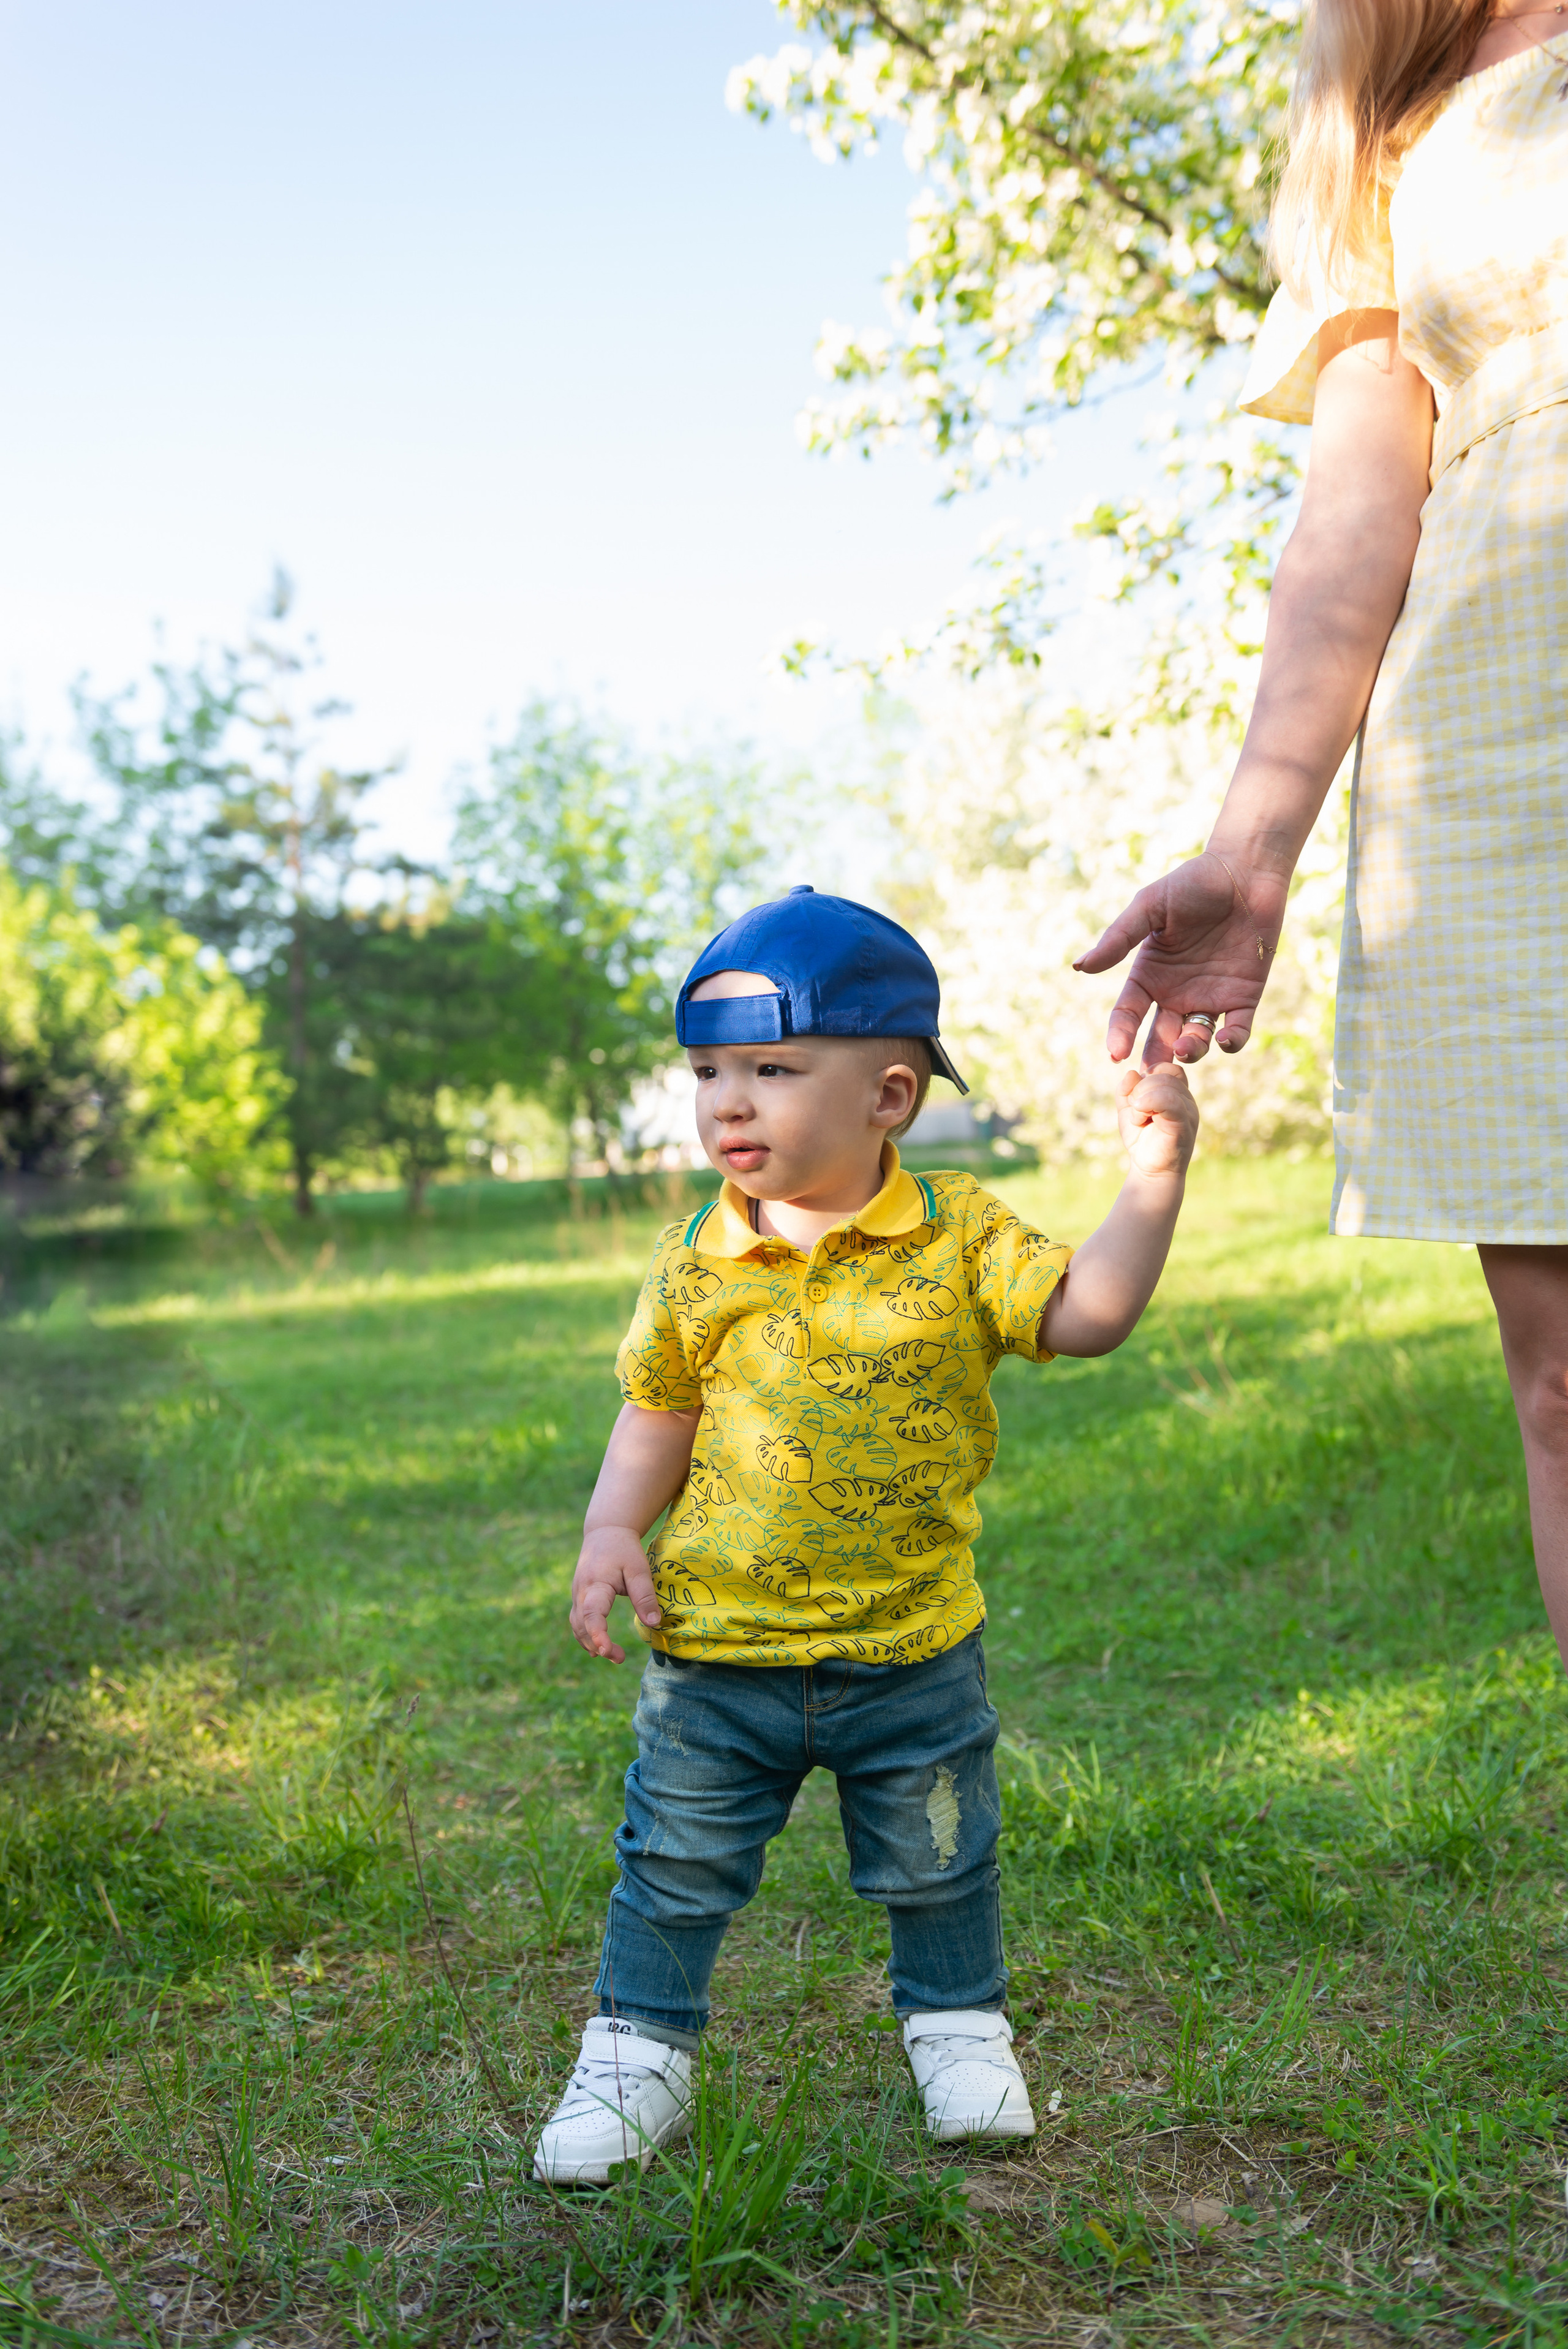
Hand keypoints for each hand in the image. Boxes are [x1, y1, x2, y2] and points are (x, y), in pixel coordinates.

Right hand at [570, 1526, 662, 1663]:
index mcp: (595, 1584)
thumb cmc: (623, 1549)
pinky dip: (586, 1636)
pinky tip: (597, 1649)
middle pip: (582, 1625)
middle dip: (597, 1645)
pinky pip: (578, 1621)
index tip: (607, 1651)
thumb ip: (644, 1596)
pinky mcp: (580, 1597)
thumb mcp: (638, 1568)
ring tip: (613, 1656)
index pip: (592, 1614)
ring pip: (577, 1626)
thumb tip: (654, 1624)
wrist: (605, 1531)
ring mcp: (577, 1595)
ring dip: (591, 1643)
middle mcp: (581, 1592)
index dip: (598, 1634)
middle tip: (619, 1658)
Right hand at [1075, 852, 1288, 1068]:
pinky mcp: (1244, 998)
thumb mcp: (1150, 906)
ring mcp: (1211, 997)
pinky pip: (1237, 1031)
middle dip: (1155, 1055)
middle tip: (1152, 1071)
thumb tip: (1080, 967)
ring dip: (1191, 1050)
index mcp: (1150, 974)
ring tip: (1186, 1047)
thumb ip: (1119, 938)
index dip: (1120, 1033)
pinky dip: (1232, 1042)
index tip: (1116, 1052)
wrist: (1245, 872)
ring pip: (1197, 1039)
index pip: (1129, 1013)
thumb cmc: (1193, 883)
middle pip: (1161, 1036)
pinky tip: (1224, 1040)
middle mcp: (1177, 992)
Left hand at [1116, 1061, 1197, 1179]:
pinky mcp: (1184, 1123)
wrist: (1150, 1170)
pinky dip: (1149, 1103)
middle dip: (1140, 1089)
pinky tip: (1140, 1117)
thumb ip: (1126, 1090)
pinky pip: (1170, 1101)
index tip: (1137, 1094)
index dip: (1148, 1074)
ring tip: (1138, 1118)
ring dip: (1141, 1098)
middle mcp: (1186, 1099)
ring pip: (1165, 1085)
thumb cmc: (1141, 1139)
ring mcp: (1188, 1111)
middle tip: (1135, 1110)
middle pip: (1163, 1074)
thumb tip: (1131, 1073)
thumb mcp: (1128, 1110)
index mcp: (1176, 1092)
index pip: (1167, 1068)